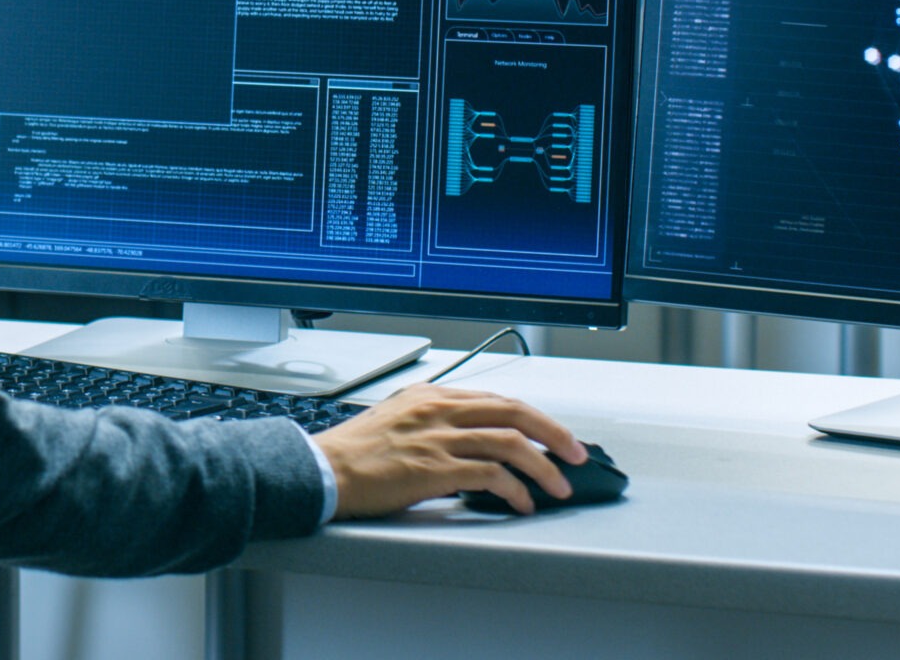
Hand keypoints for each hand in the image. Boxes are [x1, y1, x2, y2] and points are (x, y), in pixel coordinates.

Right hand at [313, 385, 587, 518]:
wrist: (322, 470)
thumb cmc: (354, 453)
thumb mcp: (396, 419)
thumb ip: (434, 423)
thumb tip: (471, 443)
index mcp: (431, 395)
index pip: (497, 399)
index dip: (534, 418)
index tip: (554, 435)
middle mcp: (438, 410)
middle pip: (514, 412)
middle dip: (554, 433)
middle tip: (576, 454)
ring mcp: (437, 438)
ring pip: (510, 443)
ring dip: (542, 467)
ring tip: (557, 487)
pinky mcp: (433, 468)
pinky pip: (490, 476)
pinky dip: (514, 491)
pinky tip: (521, 503)